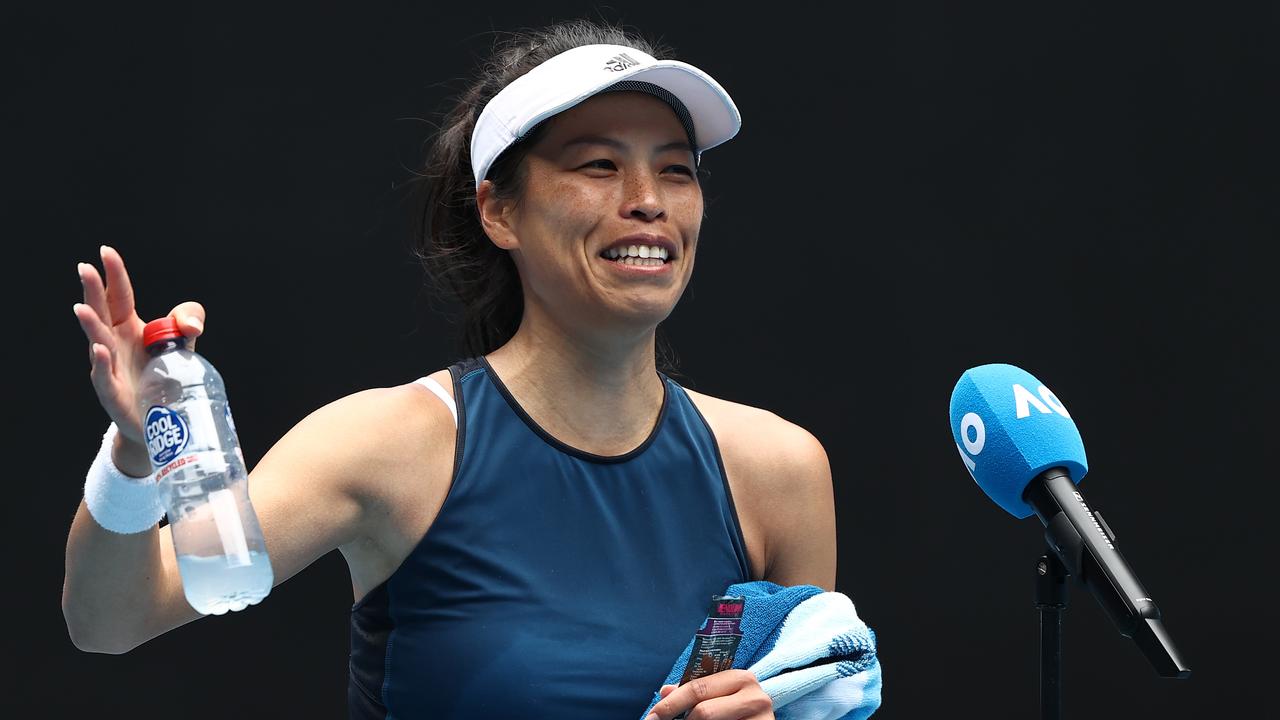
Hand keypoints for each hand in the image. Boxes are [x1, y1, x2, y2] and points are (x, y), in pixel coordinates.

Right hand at [73, 245, 205, 445]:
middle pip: (102, 313)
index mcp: (128, 328)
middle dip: (93, 291)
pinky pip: (104, 375)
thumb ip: (188, 322)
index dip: (114, 274)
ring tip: (82, 307)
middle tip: (85, 268)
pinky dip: (101, 362)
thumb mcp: (182, 344)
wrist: (158, 421)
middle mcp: (113, 344)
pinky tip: (99, 349)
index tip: (106, 251)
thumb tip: (191, 325)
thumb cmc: (165, 376)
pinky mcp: (113, 393)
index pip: (119, 296)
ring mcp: (109, 367)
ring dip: (90, 325)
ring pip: (97, 342)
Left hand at [645, 670, 772, 719]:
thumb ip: (694, 692)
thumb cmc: (736, 711)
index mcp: (741, 678)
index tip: (651, 717)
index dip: (670, 704)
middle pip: (703, 712)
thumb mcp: (718, 697)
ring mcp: (762, 719)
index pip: (697, 689)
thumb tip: (664, 691)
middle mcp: (755, 697)